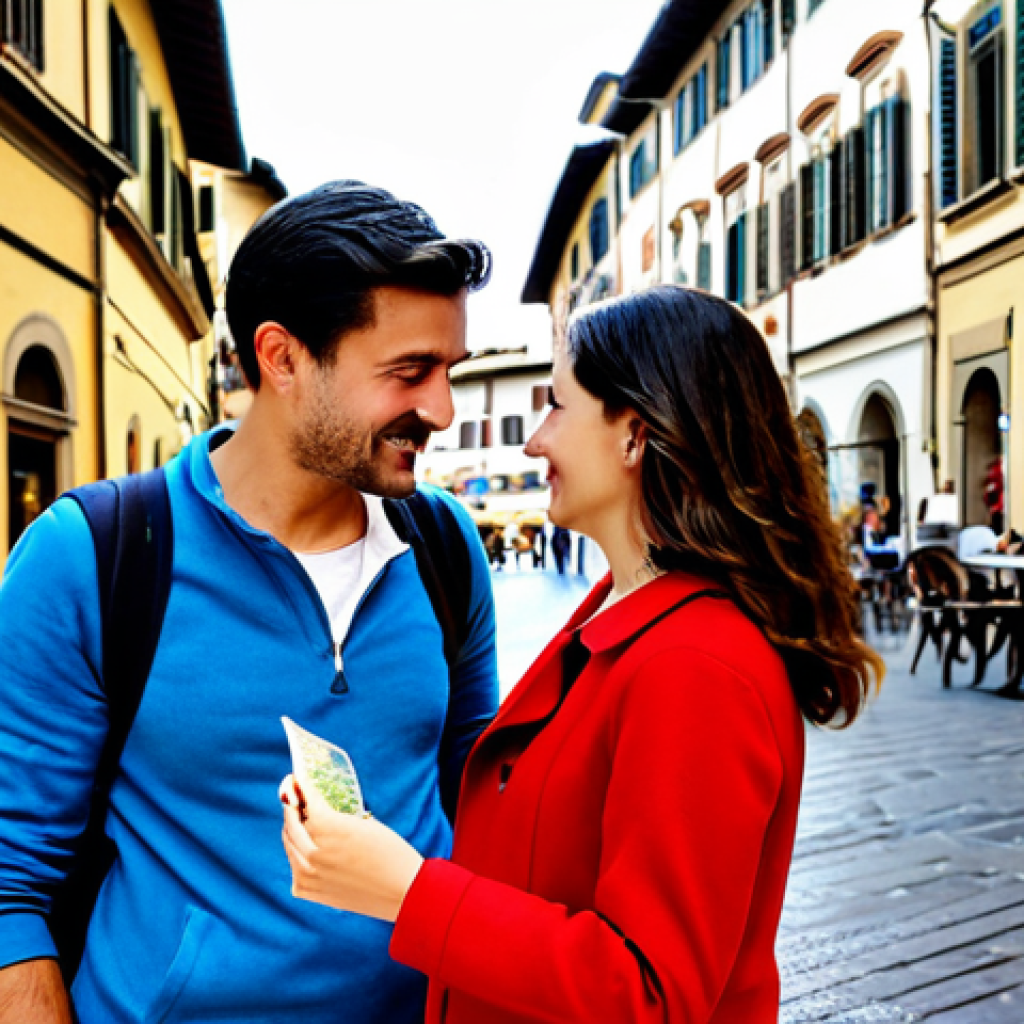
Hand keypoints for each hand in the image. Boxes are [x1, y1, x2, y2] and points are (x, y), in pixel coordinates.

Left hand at [280, 775, 422, 921]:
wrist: (403, 892)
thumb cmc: (392, 853)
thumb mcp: (366, 824)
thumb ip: (338, 817)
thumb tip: (319, 809)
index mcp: (329, 829)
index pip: (305, 800)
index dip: (299, 786)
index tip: (296, 777)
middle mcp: (314, 852)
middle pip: (291, 823)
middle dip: (291, 805)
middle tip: (293, 794)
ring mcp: (309, 875)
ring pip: (289, 845)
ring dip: (292, 829)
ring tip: (298, 819)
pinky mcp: (311, 892)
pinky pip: (295, 869)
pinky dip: (297, 856)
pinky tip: (305, 848)